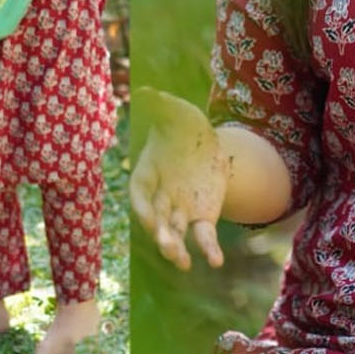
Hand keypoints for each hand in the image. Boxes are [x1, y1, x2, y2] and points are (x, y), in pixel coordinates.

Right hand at [129, 88, 229, 270]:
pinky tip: (215, 261)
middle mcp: (159, 197)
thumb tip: (146, 91)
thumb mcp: (176, 111)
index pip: (140, 196)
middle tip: (167, 247)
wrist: (201, 142)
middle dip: (161, 234)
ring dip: (177, 248)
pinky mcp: (202, 217)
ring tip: (182, 263)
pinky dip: (207, 249)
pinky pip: (203, 236)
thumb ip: (160, 104)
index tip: (149, 222)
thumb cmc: (182, 124)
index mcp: (146, 174)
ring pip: (175, 233)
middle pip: (156, 220)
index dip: (143, 210)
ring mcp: (180, 210)